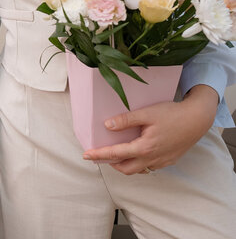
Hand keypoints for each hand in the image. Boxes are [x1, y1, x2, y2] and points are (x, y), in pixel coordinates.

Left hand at [82, 85, 217, 174]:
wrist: (198, 119)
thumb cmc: (172, 114)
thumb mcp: (147, 113)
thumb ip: (126, 119)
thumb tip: (107, 125)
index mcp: (144, 147)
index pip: (116, 154)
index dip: (99, 155)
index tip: (86, 155)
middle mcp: (152, 158)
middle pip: (125, 169)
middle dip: (110, 164)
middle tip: (99, 156)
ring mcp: (162, 162)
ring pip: (138, 170)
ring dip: (125, 165)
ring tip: (115, 155)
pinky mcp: (169, 160)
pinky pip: (149, 167)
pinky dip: (138, 164)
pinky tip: (136, 154)